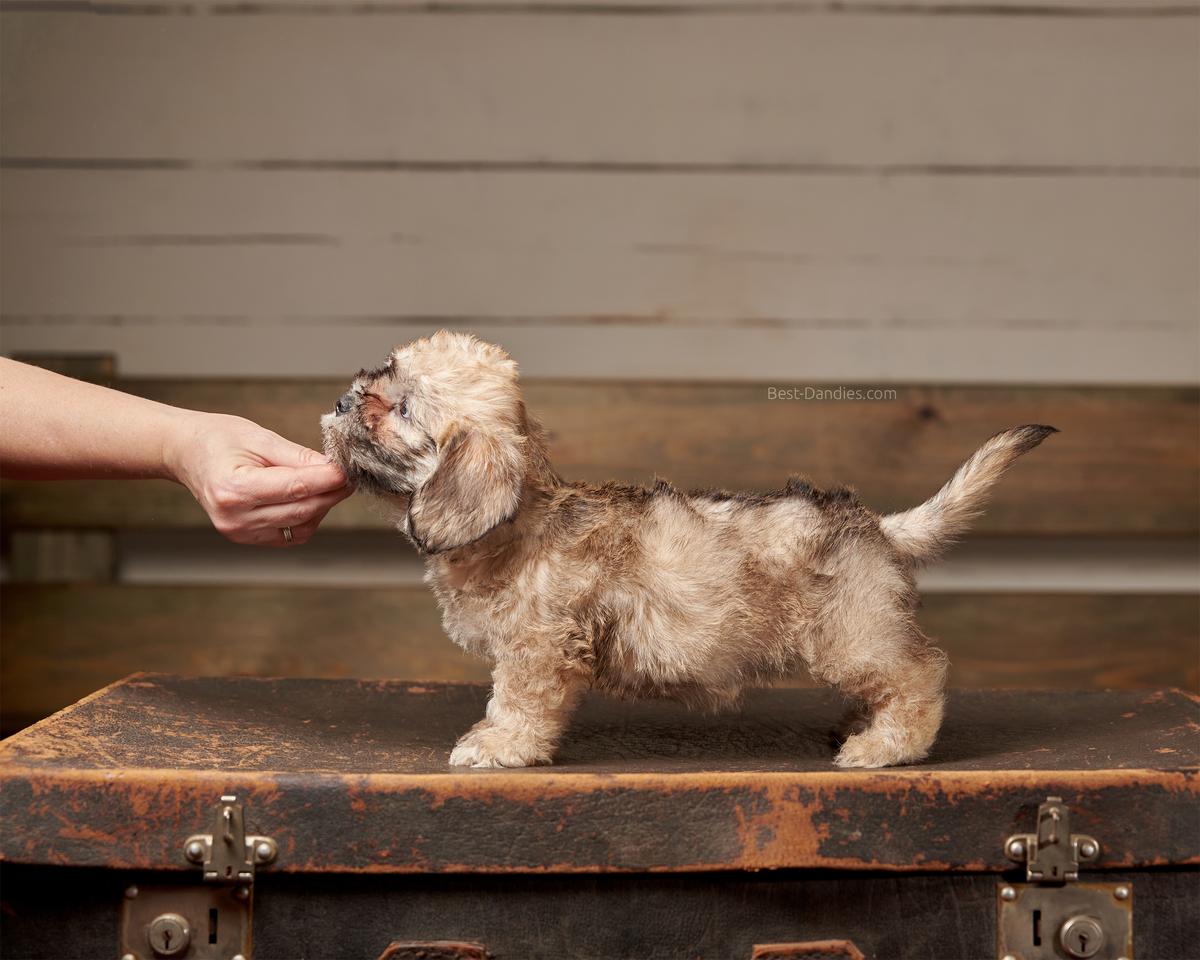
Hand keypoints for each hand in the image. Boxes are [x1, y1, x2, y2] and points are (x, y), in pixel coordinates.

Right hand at [166, 411, 351, 545]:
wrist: (186, 453)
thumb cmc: (218, 439)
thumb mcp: (259, 437)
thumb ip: (298, 457)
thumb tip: (333, 468)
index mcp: (234, 488)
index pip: (296, 488)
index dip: (329, 479)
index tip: (349, 469)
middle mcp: (235, 517)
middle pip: (303, 509)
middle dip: (332, 492)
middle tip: (349, 475)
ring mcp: (239, 532)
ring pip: (302, 524)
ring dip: (322, 505)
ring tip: (327, 482)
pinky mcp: (246, 538)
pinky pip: (291, 534)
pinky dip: (307, 517)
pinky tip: (308, 498)